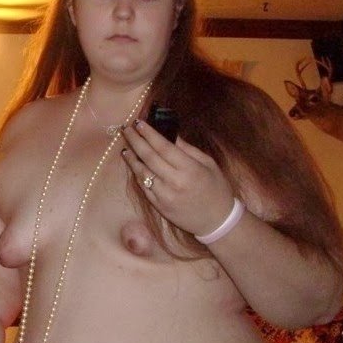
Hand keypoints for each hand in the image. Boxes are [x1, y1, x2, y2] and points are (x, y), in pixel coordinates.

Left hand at [121, 120, 234, 236]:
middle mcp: (174, 182)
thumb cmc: (216, 188)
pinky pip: (144, 187)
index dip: (149, 134)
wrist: (216, 220)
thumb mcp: (208, 164)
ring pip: (142, 173)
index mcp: (189, 169)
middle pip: (149, 157)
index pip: (163, 147)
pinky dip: (137, 174)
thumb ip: (188, 149)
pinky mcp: (159, 206)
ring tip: (126, 146)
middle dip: (135, 141)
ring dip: (132, 158)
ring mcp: (164, 196)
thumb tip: (170, 134)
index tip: (139, 122)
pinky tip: (134, 165)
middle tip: (126, 129)